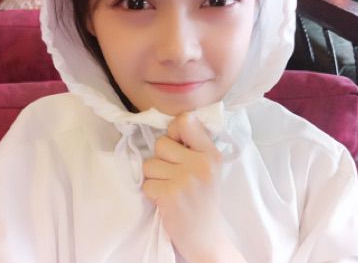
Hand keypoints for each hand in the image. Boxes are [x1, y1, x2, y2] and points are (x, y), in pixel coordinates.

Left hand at [142, 113, 245, 262]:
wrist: (206, 236)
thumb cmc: (203, 197)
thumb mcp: (209, 167)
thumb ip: (194, 144)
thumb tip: (174, 122)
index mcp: (211, 153)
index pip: (185, 120)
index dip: (174, 131)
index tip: (178, 145)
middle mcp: (200, 164)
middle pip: (161, 143)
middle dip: (161, 158)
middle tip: (175, 173)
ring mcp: (185, 180)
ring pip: (149, 164)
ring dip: (155, 176)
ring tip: (171, 187)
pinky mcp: (170, 196)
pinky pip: (146, 183)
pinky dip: (152, 192)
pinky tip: (166, 199)